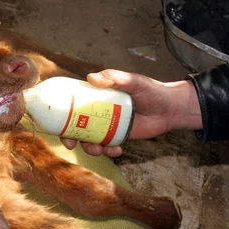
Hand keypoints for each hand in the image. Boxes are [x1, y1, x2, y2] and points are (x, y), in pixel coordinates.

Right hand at [61, 69, 201, 156]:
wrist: (171, 109)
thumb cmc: (151, 90)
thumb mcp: (132, 81)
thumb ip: (114, 77)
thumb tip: (91, 78)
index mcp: (96, 97)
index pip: (72, 105)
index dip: (60, 115)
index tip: (57, 125)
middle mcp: (98, 111)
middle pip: (76, 126)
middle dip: (70, 137)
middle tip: (73, 144)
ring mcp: (107, 125)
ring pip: (89, 139)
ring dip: (90, 148)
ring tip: (101, 149)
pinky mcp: (117, 137)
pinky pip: (106, 147)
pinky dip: (108, 151)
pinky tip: (117, 150)